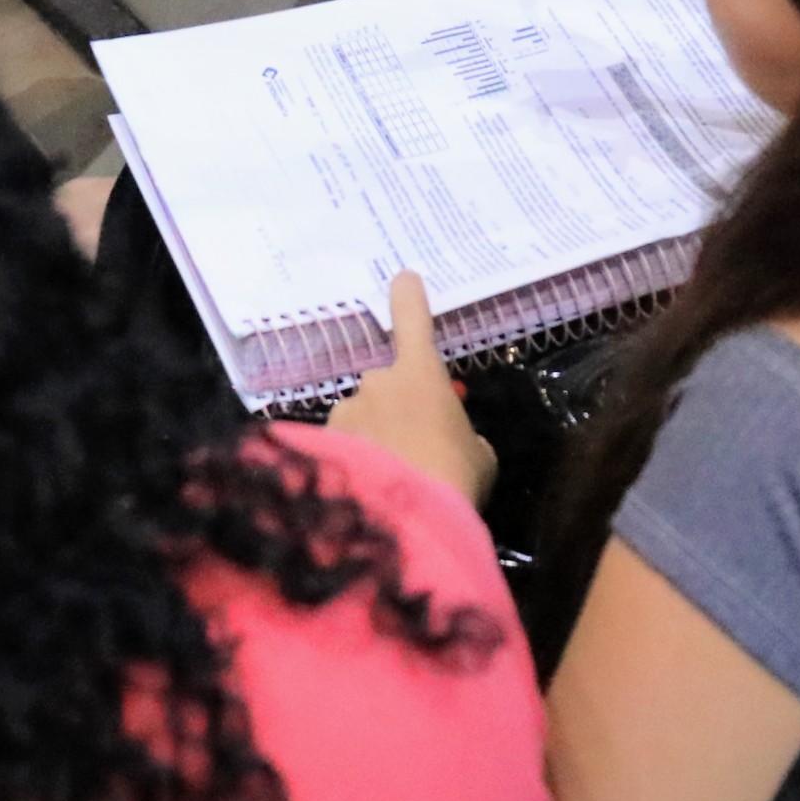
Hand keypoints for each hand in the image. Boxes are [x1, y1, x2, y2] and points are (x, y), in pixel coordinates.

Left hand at [322, 272, 495, 505]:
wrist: (405, 523)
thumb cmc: (453, 479)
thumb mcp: (479, 457)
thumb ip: (463, 438)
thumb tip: (456, 444)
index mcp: (420, 374)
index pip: (413, 320)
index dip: (409, 298)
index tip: (403, 277)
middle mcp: (376, 382)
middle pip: (386, 389)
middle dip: (396, 413)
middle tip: (416, 453)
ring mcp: (345, 413)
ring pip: (361, 420)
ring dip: (373, 441)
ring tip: (393, 483)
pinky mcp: (321, 445)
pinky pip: (341, 448)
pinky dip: (353, 465)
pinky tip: (368, 495)